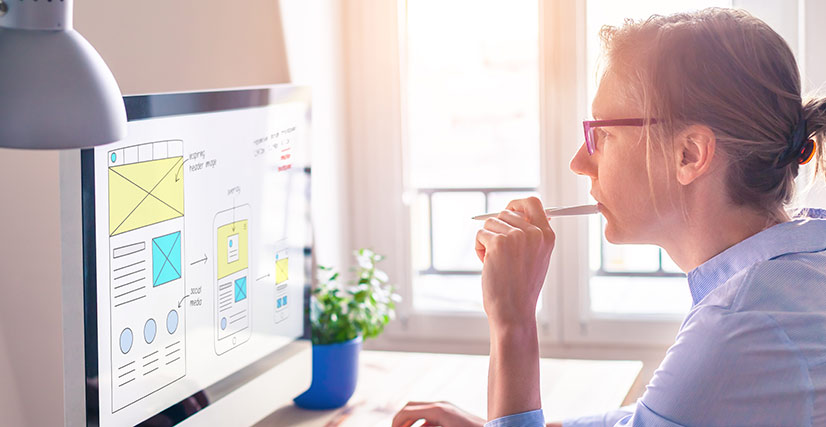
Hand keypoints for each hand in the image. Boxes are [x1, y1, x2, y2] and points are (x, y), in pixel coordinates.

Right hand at [392, 401, 484, 426]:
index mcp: (437, 410)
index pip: (407, 410)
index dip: (396, 422)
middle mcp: (441, 405)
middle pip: (411, 406)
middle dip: (400, 419)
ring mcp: (446, 407)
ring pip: (420, 410)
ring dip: (410, 421)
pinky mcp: (451, 413)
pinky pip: (430, 415)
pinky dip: (421, 423)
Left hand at [474, 197, 554, 327]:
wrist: (514, 311)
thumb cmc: (521, 288)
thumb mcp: (536, 258)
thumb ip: (530, 234)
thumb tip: (515, 212)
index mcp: (547, 236)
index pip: (532, 203)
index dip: (516, 204)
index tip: (507, 210)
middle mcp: (534, 233)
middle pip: (505, 213)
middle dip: (497, 230)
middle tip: (500, 253)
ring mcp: (516, 237)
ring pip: (490, 223)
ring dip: (487, 241)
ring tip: (496, 262)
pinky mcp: (498, 242)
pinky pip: (480, 234)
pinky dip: (479, 249)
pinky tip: (488, 265)